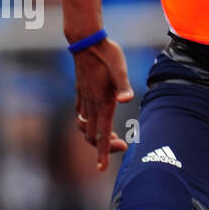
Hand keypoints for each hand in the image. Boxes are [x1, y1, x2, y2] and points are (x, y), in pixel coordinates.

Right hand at [73, 37, 133, 170]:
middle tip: (121, 146)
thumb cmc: (107, 54)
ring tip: (111, 137)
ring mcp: (84, 98)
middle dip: (103, 147)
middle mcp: (91, 103)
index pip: (101, 133)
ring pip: (85, 127)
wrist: (86, 41)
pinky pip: (81, 115)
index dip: (102, 152)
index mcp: (102, 101)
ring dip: (95, 136)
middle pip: (92, 135)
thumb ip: (123, 85)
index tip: (101, 168)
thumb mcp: (120, 68)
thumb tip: (127, 100)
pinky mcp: (81, 92)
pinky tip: (95, 123)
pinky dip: (87, 125)